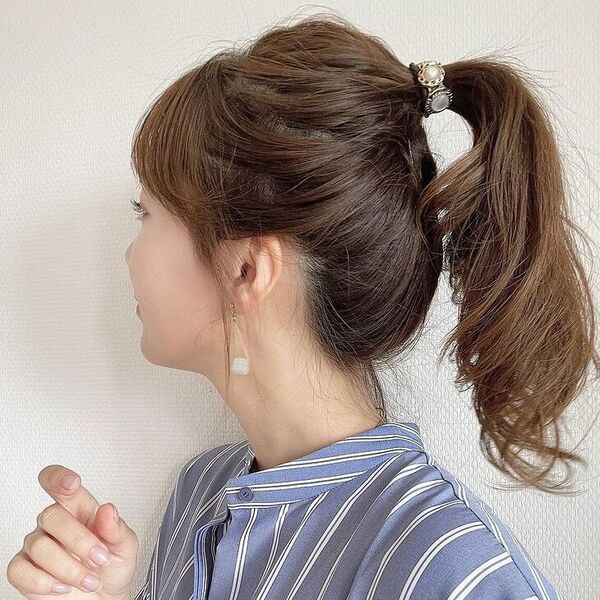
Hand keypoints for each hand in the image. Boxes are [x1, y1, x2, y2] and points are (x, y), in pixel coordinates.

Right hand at [6, 465, 138, 598]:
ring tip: (89, 580)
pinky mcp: (25, 571)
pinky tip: (64, 587)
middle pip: (51, 515)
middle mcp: (56, 524)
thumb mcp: (126, 547)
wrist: (104, 599)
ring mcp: (38, 546)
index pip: (60, 484)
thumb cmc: (112, 566)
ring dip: (68, 567)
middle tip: (99, 558)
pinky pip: (19, 570)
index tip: (72, 483)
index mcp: (80, 509)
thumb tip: (108, 510)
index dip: (59, 477)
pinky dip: (43, 582)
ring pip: (38, 546)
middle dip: (78, 540)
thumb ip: (118, 529)